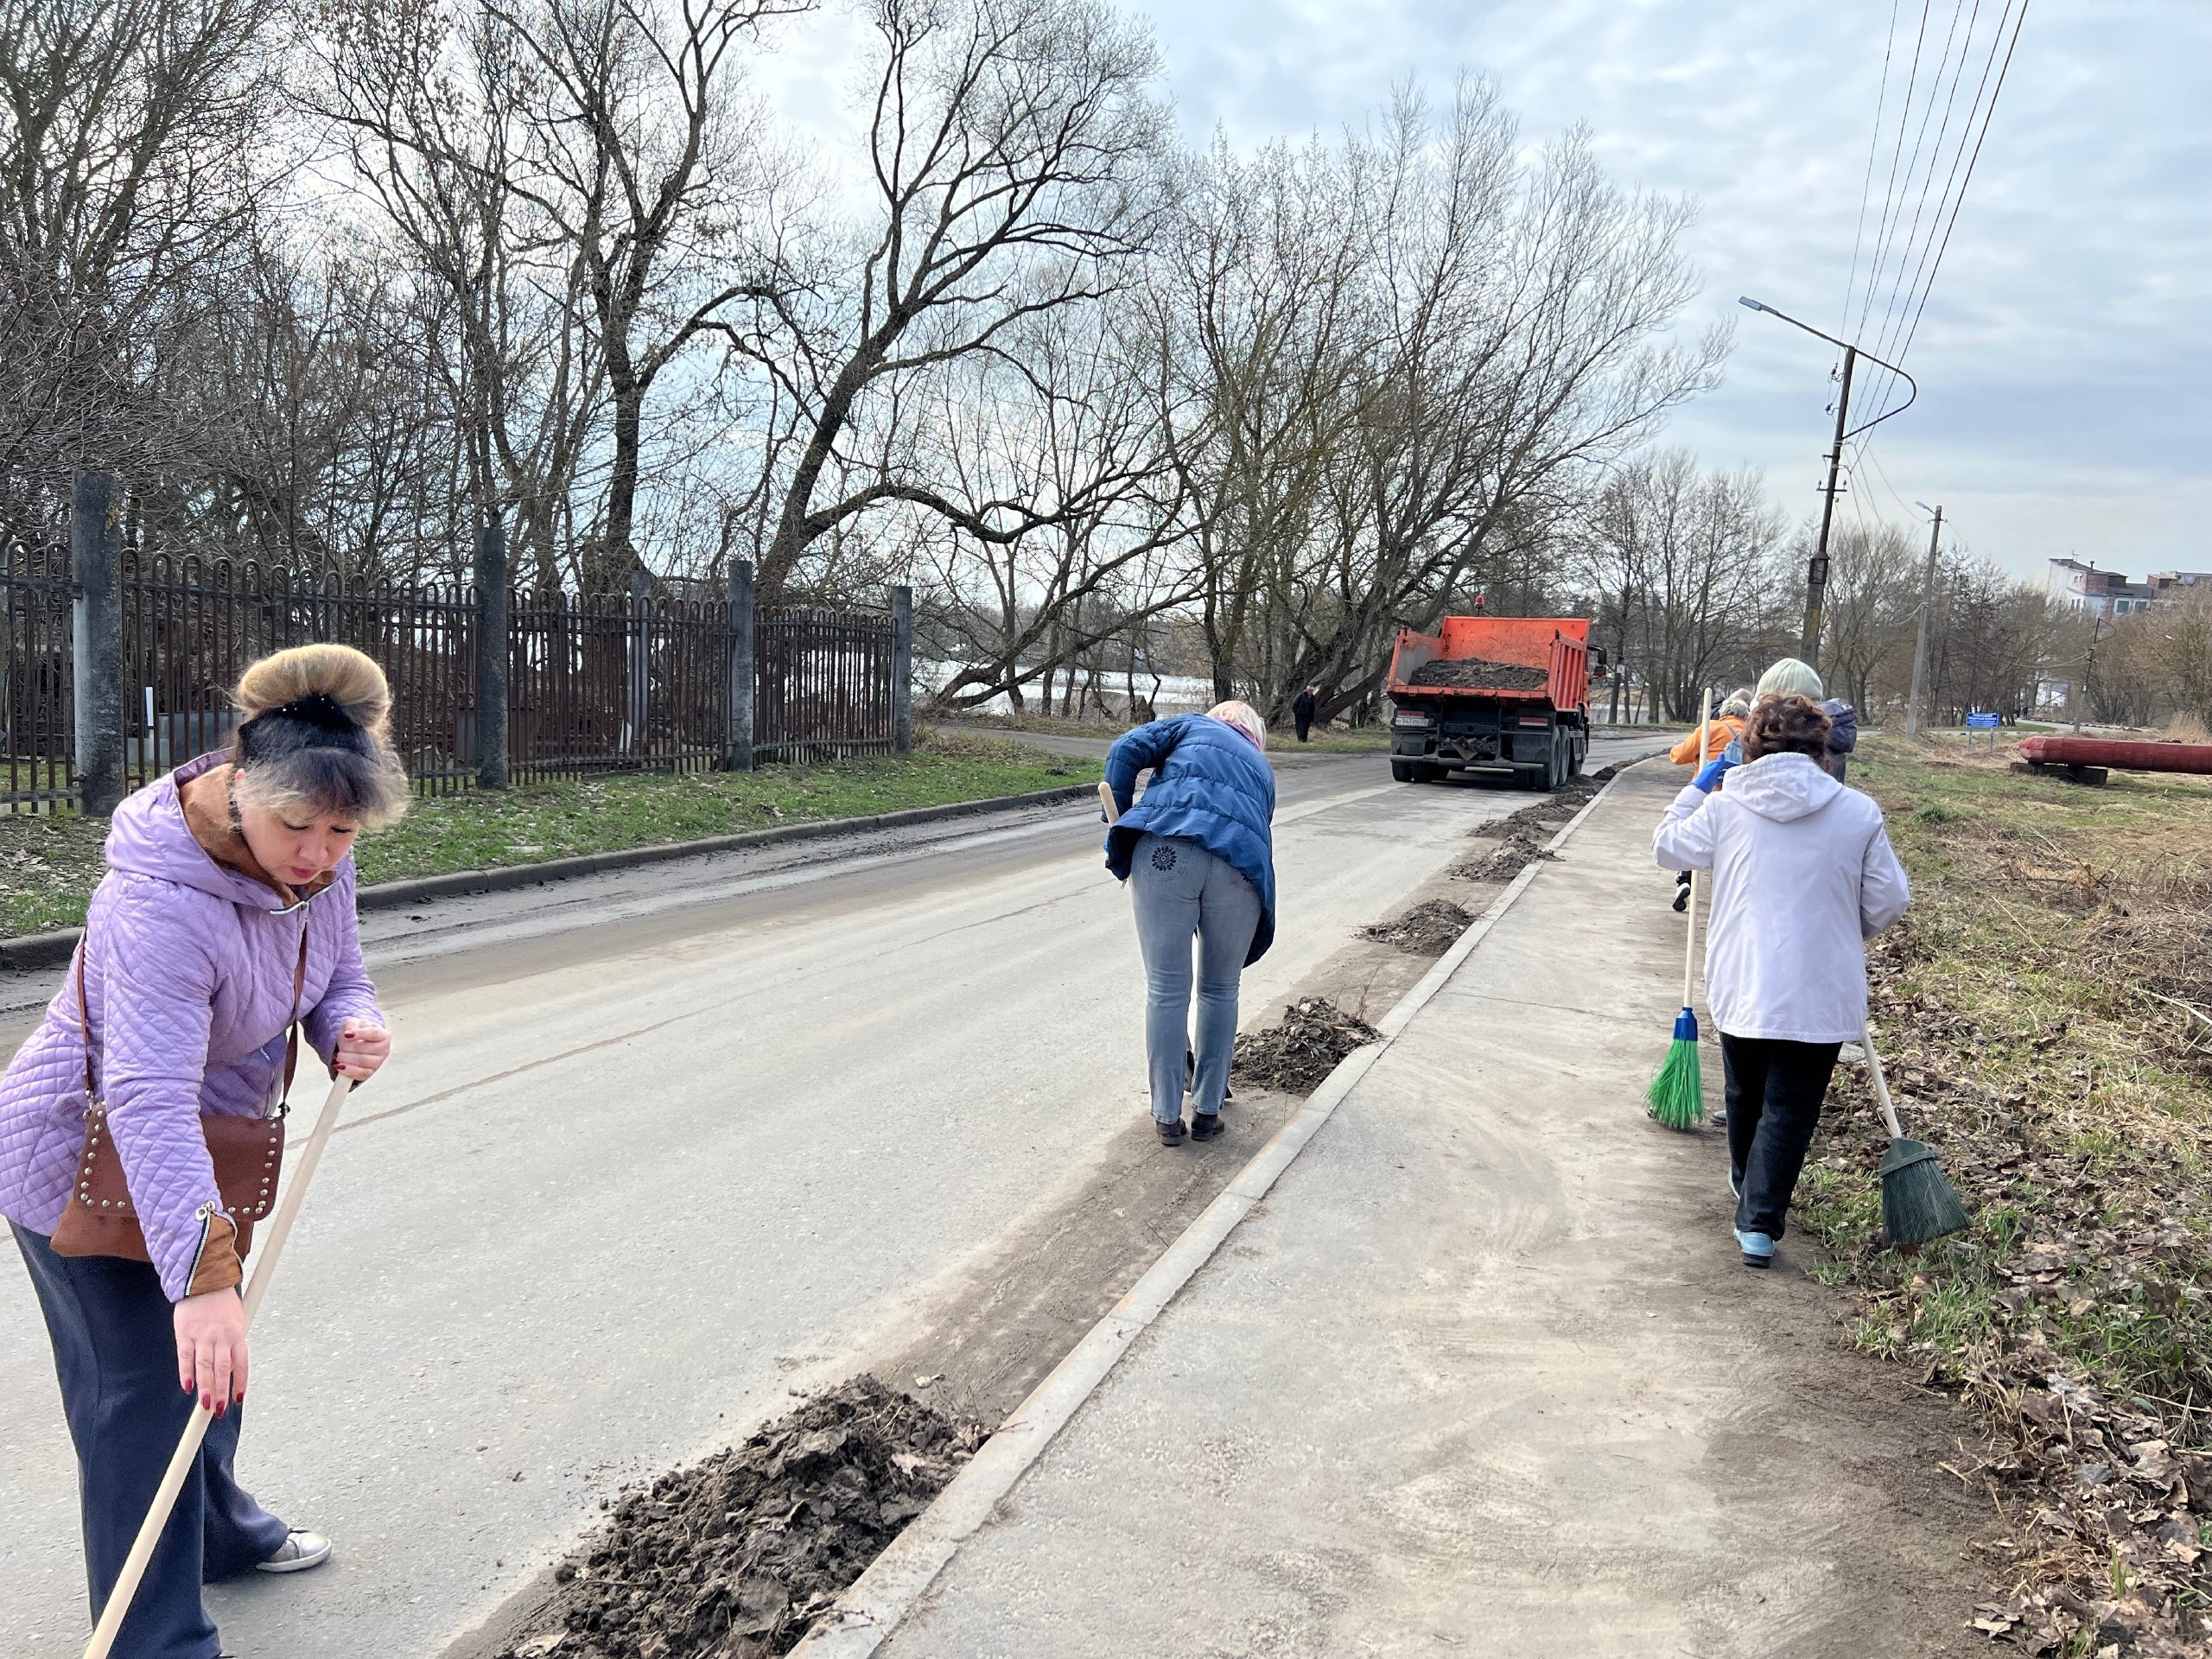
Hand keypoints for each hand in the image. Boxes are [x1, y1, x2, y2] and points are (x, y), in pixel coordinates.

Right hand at [175, 1289, 247, 1413]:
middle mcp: (221, 1337)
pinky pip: (185, 1357)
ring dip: (205, 1387)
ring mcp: (202, 1336)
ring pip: (204, 1366)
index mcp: (237, 1333)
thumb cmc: (222, 1302)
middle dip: (221, 1391)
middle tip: (218, 1410)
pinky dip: (186, 1373)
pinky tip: (187, 1387)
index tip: (237, 1399)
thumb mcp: (237, 1319)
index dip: (239, 1383)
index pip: (241, 1363)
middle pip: (222, 1369)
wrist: (203, 1280)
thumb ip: (234, 1341)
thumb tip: (234, 1366)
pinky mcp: (184, 1334)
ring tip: (205, 1405)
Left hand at [334, 1020, 390, 1080]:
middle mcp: (384, 1050)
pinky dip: (348, 1070)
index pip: (374, 1033)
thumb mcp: (354, 1023)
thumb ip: (351, 1024)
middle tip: (340, 1047)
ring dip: (346, 1058)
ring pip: (362, 1061)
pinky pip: (360, 1074)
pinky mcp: (370, 1072)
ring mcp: (378, 1062)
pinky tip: (340, 1066)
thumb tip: (348, 1034)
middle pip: (364, 1048)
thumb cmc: (358, 1034)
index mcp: (383, 1035)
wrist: (358, 1044)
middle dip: (347, 1047)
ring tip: (339, 1055)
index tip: (346, 1034)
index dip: (360, 1034)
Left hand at [1692, 755, 1736, 792]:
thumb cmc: (1705, 778)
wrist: (1700, 788)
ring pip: (1722, 773)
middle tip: (1737, 770)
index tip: (1737, 765)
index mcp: (1712, 764)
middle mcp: (1712, 769)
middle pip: (1723, 767)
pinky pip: (1720, 779)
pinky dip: (1724, 779)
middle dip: (1730, 768)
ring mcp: (1712, 775)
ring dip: (1728, 773)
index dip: (1731, 763)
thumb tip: (1722, 753)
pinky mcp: (1713, 781)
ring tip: (1734, 775)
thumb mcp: (1714, 769)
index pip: (1723, 762)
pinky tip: (1728, 780)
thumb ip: (1719, 762)